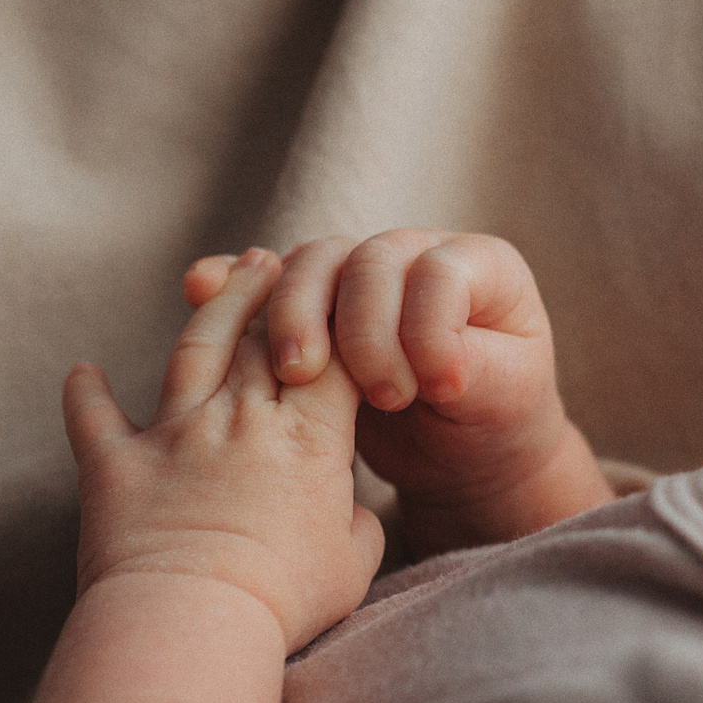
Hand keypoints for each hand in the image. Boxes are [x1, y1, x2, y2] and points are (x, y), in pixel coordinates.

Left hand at [64, 249, 380, 647]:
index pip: (331, 356)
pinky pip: (93, 417)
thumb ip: (360, 521)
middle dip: (273, 291)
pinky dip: (86, 392)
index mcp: (308, 440)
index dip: (340, 323)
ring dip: (209, 307)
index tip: (344, 305)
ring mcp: (174, 435)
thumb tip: (349, 511)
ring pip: (193, 347)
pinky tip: (82, 370)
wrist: (190, 622)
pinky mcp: (115, 466)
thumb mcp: (355, 563)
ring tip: (214, 276)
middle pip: (261, 334)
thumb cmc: (282, 601)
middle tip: (275, 262)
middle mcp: (241, 419)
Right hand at [185, 232, 611, 553]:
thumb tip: (438, 361)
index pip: (438, 272)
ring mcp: (360, 274)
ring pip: (313, 266)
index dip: (430, 327)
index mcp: (479, 265)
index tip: (440, 389)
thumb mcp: (504, 396)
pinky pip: (267, 282)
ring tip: (297, 373)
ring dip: (295, 314)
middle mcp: (415, 253)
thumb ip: (474, 367)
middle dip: (360, 326)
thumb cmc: (496, 418)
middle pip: (368, 260)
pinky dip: (232, 284)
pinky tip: (199, 288)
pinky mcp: (315, 304)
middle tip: (379, 394)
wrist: (465, 449)